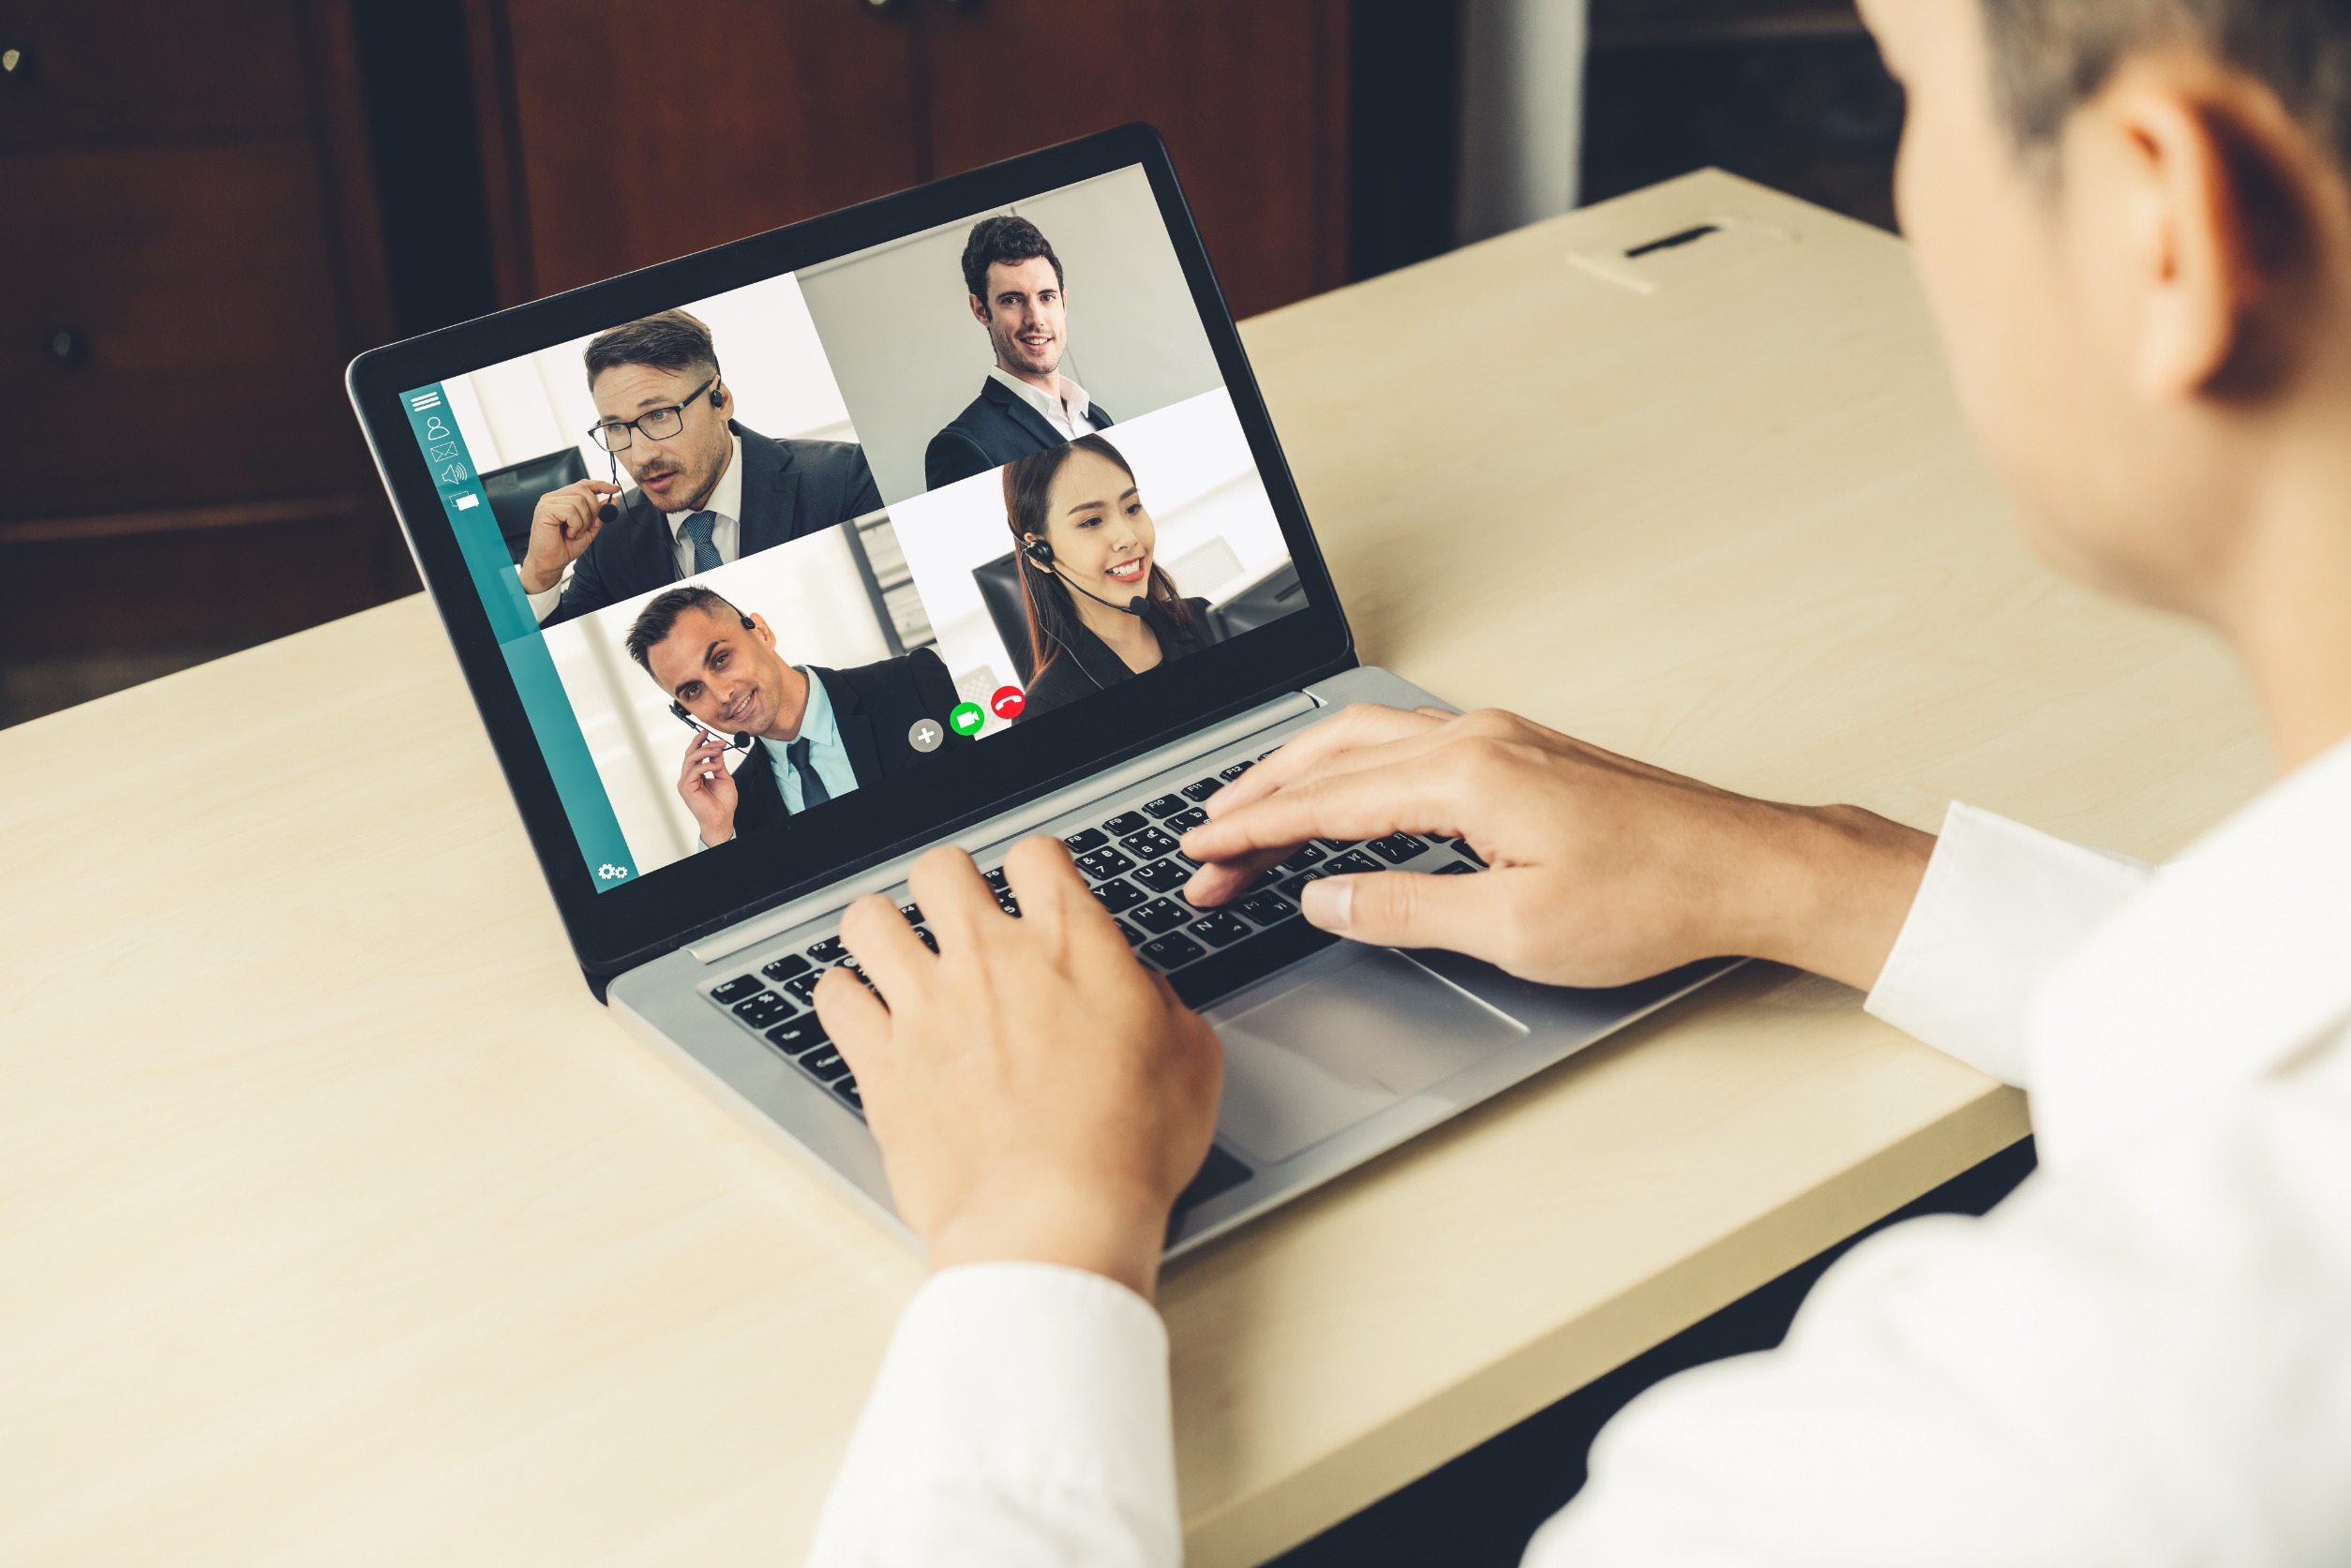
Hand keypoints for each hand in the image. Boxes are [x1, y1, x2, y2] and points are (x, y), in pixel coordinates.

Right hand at [516, 479, 620, 594]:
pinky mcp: (544, 510)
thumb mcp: (589, 530)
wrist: (550, 563)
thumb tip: (613, 501)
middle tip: (589, 526)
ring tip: (574, 533)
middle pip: (583, 490)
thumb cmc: (564, 547)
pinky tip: (568, 534)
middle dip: (593, 509)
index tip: (615, 489)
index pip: (583, 484)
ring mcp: (547, 502)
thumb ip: (599, 515)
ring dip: (583, 521)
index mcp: (562, 499)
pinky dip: (575, 525)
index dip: (600, 485)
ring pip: (578, 501)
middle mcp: (553, 498)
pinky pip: (570, 511)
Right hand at [675, 729, 738, 847]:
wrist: (722, 819)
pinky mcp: (686, 788)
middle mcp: (688, 778)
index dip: (699, 742)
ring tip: (719, 750)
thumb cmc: (723, 803)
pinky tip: (716, 766)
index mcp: (695, 775)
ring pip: (691, 759)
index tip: (706, 732)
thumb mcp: (724, 777)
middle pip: (691, 754)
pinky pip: (694, 771)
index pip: (694, 754)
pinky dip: (706, 765)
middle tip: (719, 742)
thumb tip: (717, 749)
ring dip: (706, 752)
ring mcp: (685, 783)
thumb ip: (718, 763)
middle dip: (704, 744)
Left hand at [815, 839, 1221, 1300]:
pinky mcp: (881, 1063)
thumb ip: (1156, 999)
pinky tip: (863, 1010)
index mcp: (1071, 946)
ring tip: (898, 951)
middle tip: (959, 911)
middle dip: (949, 882)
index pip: (1035, 854)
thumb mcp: (1189, 1058)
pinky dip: (843, 997)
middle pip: (941, 868)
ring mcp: (927, 1007)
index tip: (1035, 886)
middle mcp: (991, 959)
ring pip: (869, 918)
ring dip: (884, 928)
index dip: (1035, 866)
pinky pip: (833, 997)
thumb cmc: (1127, 1151)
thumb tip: (1135, 985)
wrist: (1054, 1221)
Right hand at [1180, 705, 1934, 991]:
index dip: (1252, 831)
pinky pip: (1407, 742)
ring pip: (1368, 737)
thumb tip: (1325, 900)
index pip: (1326, 801)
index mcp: (1466, 775)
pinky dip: (1351, 765)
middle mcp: (1478, 738)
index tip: (1199, 854)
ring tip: (1250, 811)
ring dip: (1301, 774)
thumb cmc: (1653, 898)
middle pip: (1333, 756)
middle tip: (1205, 846)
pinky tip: (1342, 788)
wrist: (1747, 869)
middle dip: (1258, 799)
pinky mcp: (1525, 752)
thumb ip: (1405, 910)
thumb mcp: (1513, 928)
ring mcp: (1504, 737)